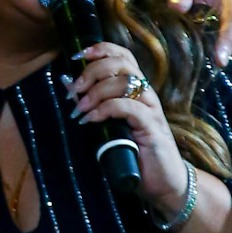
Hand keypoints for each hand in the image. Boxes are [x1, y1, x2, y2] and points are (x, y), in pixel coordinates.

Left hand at [67, 44, 189, 212]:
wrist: (164, 183)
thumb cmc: (136, 154)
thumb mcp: (110, 126)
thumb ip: (93, 104)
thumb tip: (68, 83)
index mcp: (137, 90)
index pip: (122, 55)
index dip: (100, 49)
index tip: (78, 57)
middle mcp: (146, 94)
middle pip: (121, 64)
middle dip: (92, 72)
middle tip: (74, 91)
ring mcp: (151, 109)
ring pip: (125, 82)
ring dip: (95, 92)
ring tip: (80, 110)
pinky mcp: (152, 127)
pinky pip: (129, 107)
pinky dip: (105, 110)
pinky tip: (91, 120)